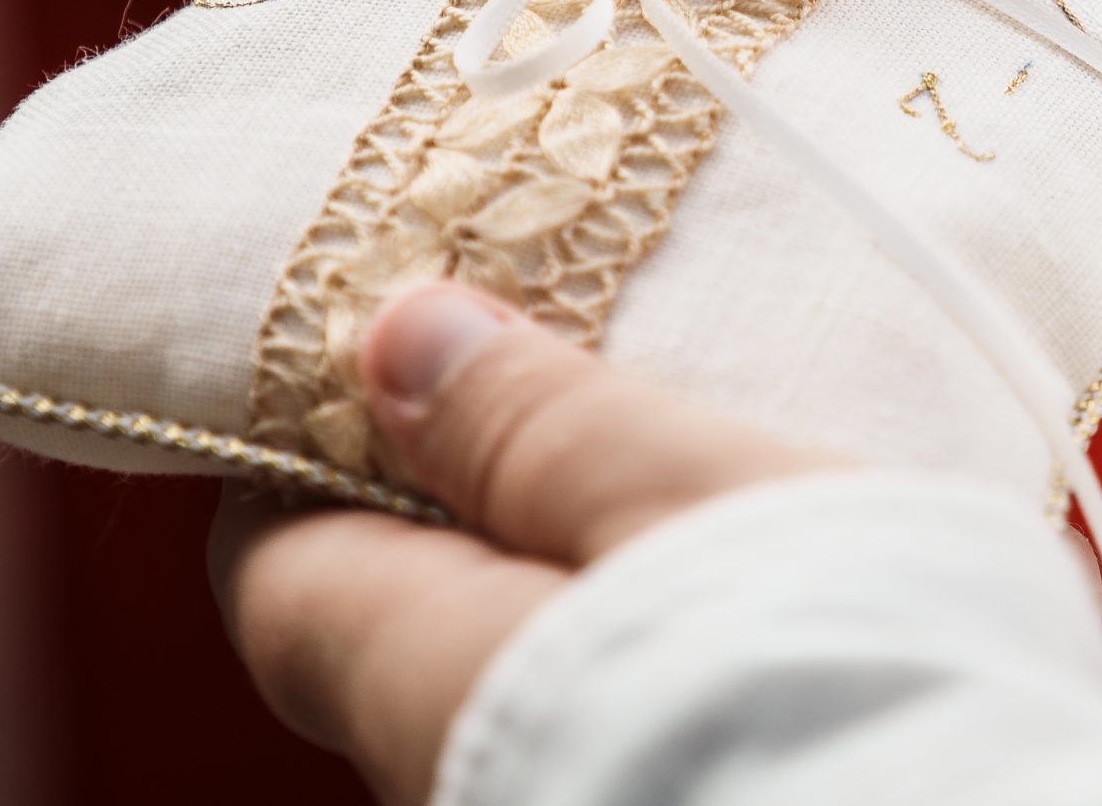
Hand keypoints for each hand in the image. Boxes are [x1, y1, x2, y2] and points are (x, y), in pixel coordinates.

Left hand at [210, 282, 839, 802]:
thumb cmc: (830, 681)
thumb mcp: (682, 491)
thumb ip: (533, 423)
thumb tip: (397, 340)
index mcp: (425, 672)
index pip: (272, 560)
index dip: (309, 442)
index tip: (390, 342)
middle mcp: (462, 785)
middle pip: (403, 625)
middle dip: (467, 498)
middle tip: (569, 363)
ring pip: (530, 677)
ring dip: (586, 573)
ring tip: (696, 458)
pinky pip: (628, 722)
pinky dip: (665, 642)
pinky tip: (773, 589)